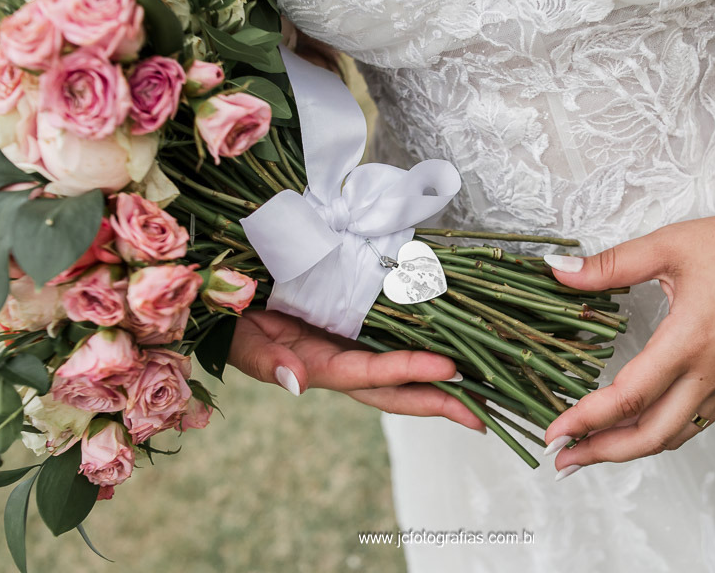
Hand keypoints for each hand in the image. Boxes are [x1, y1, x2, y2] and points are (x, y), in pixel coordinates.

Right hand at [228, 309, 484, 432]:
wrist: (232, 301)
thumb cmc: (233, 320)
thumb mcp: (241, 339)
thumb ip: (264, 359)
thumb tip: (295, 382)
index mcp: (318, 367)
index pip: (370, 373)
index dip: (409, 371)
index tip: (450, 369)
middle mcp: (342, 363)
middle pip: (396, 390)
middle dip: (438, 402)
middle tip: (482, 414)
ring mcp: (351, 347)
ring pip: (401, 372)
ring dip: (439, 384)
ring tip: (481, 389)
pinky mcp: (355, 327)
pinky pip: (395, 342)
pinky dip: (424, 349)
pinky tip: (454, 348)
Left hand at [543, 183, 714, 474]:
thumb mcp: (666, 246)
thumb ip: (609, 265)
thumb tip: (558, 272)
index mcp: (689, 340)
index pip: (629, 397)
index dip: (586, 420)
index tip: (553, 434)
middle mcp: (710, 371)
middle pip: (651, 435)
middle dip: (601, 452)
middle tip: (562, 458)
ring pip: (674, 436)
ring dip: (629, 450)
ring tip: (590, 451)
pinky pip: (693, 423)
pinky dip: (658, 436)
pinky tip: (635, 431)